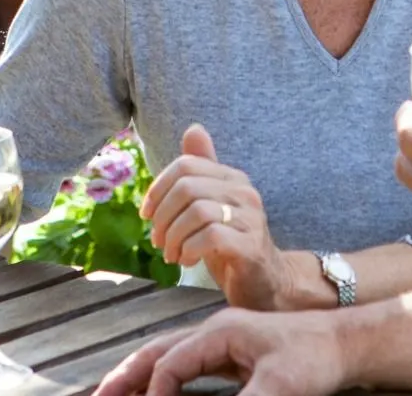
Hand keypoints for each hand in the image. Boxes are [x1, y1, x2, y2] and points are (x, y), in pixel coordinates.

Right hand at [95, 308, 345, 395]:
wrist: (347, 344)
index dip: (156, 392)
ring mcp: (223, 342)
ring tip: (113, 393)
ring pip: (168, 356)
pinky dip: (165, 379)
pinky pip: (187, 366)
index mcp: (220, 331)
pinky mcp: (233, 356)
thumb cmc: (315, 358)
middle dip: (125, 375)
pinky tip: (157, 394)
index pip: (171, 362)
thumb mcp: (279, 386)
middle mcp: (215, 332)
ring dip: (140, 375)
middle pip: (157, 351)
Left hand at [142, 124, 295, 309]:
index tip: (146, 213)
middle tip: (158, 241)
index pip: (186, 165)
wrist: (265, 282)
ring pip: (197, 212)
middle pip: (187, 188)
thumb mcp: (210, 206)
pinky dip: (189, 249)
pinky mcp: (251, 246)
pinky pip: (211, 237)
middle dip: (163, 216)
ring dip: (173, 237)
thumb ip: (201, 173)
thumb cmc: (231, 243)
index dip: (158, 188)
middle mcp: (245, 192)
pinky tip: (187, 260)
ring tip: (171, 254)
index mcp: (232, 178)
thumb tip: (194, 129)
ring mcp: (251, 219)